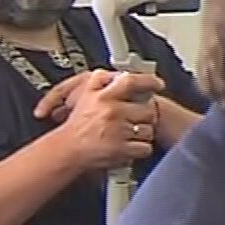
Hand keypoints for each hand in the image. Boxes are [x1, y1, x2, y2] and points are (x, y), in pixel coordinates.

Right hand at [46, 70, 165, 172]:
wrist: (66, 151)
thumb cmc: (77, 127)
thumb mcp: (85, 97)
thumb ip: (101, 82)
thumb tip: (120, 74)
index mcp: (103, 96)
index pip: (131, 81)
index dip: (149, 81)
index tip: (157, 84)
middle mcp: (112, 111)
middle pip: (147, 109)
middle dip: (143, 116)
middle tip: (133, 120)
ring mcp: (118, 131)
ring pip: (148, 130)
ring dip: (141, 134)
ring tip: (125, 135)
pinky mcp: (122, 149)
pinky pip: (145, 148)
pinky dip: (138, 150)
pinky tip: (127, 147)